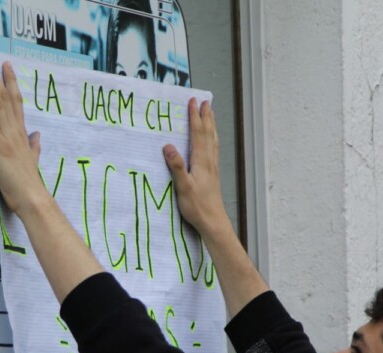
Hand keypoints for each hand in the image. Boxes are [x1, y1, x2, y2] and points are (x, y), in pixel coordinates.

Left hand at [0, 53, 44, 215]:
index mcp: (22, 135)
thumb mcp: (33, 161)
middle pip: (5, 98)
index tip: (7, 67)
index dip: (11, 83)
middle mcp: (15, 132)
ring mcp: (7, 138)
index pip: (16, 103)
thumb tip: (37, 136)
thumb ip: (34, 147)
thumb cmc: (30, 184)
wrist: (32, 198)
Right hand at [162, 98, 227, 235]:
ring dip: (211, 125)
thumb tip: (168, 146)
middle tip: (204, 101)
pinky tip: (212, 139)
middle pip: (208, 133)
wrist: (213, 221)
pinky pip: (214, 149)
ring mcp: (213, 167)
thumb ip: (176, 166)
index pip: (198, 134)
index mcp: (201, 161)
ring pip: (213, 140)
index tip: (193, 102)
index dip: (195, 117)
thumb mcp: (183, 187)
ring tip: (211, 113)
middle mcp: (209, 160)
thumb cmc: (197, 206)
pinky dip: (213, 138)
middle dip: (205, 116)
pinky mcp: (213, 173)